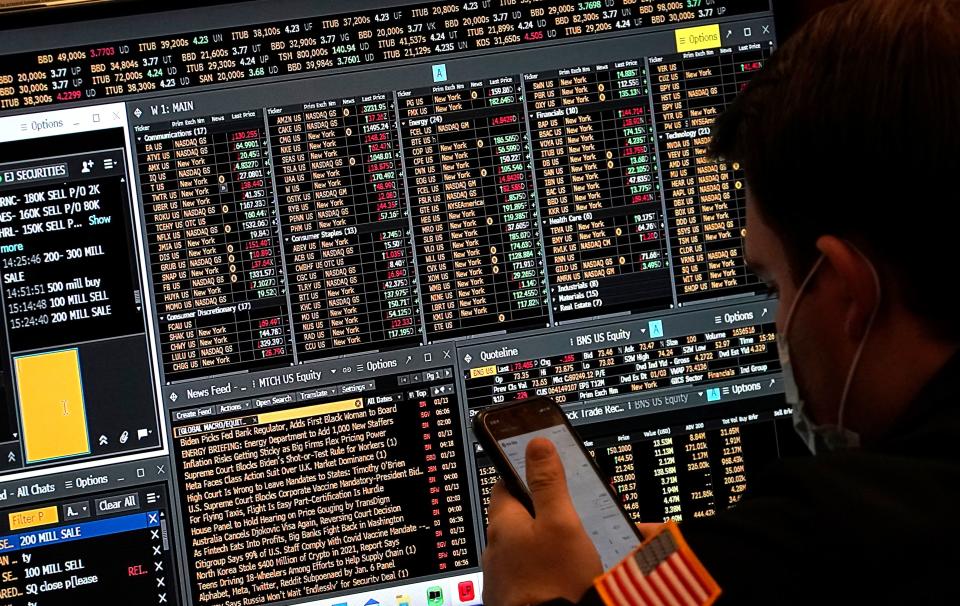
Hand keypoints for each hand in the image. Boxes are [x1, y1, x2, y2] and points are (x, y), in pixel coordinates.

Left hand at [482, 438, 603, 605]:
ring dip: (543, 543)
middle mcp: (496, 549)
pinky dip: (543, 570)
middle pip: (516, 518)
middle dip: (541, 513)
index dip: (525, 474)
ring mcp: (502, 576)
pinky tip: (563, 575)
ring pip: (523, 548)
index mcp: (503, 523)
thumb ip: (548, 482)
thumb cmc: (554, 581)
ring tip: (573, 546)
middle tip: (570, 512)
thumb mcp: (560, 522)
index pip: (505, 484)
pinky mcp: (514, 599)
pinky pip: (528, 574)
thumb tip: (537, 444)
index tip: (541, 469)